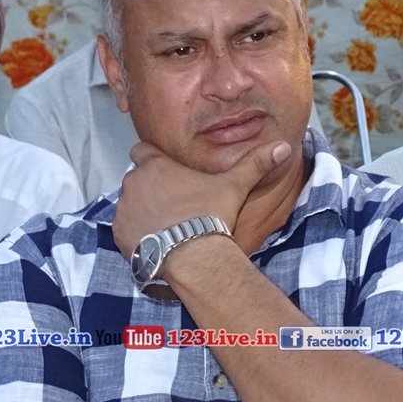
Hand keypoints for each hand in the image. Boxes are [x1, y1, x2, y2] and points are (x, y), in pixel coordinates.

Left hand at [112, 140, 293, 261]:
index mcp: (155, 165)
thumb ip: (256, 163)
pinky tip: (157, 242)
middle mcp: (133, 182)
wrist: (194, 255)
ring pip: (129, 205)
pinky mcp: (119, 233)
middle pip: (136, 180)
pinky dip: (135, 235)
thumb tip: (283, 146)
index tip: (166, 174)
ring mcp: (123, 208)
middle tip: (173, 206)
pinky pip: (124, 230)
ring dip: (141, 212)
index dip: (152, 161)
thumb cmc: (211, 215)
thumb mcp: (235, 185)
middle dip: (149, 190)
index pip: (141, 150)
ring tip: (166, 227)